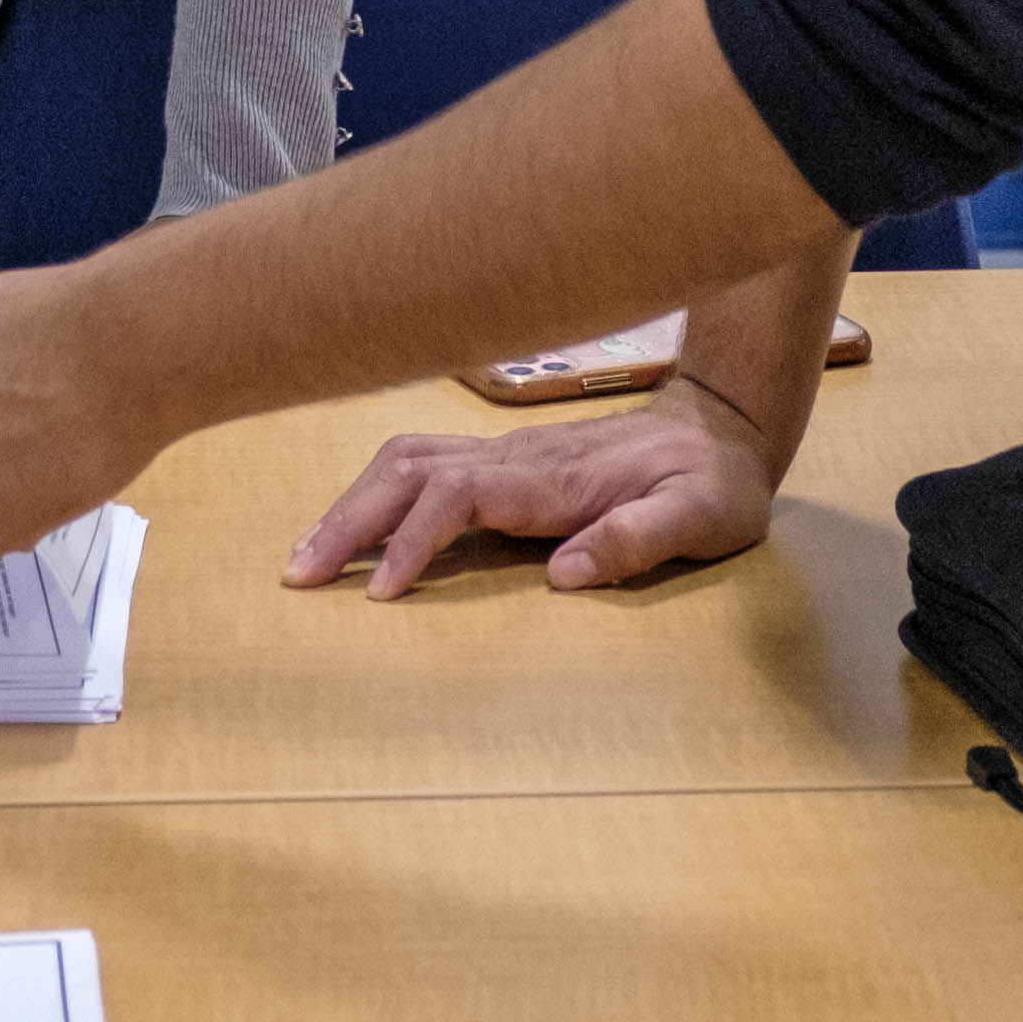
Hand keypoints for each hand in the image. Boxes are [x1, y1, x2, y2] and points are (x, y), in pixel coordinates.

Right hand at [285, 378, 786, 598]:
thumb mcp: (703, 517)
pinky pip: (420, 468)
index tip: (384, 592)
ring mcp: (503, 455)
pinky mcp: (501, 463)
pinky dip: (373, 495)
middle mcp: (514, 459)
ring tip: (305, 556)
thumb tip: (564, 574)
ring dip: (349, 505)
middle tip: (298, 574)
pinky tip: (351, 530)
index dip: (415, 540)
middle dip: (348, 520)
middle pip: (406, 471)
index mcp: (552, 479)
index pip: (458, 497)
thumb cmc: (714, 483)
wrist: (724, 429)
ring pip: (403, 462)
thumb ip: (639, 540)